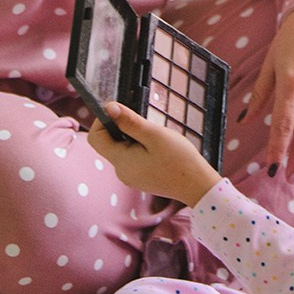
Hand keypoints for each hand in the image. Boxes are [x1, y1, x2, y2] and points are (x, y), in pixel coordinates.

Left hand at [88, 102, 219, 208]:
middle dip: (123, 128)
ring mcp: (130, 177)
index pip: (96, 138)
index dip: (103, 121)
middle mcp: (121, 172)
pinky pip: (132, 158)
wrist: (197, 186)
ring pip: (122, 149)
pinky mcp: (140, 178)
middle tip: (146, 126)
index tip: (122, 113)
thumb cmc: (179, 159)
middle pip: (109, 143)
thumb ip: (130, 121)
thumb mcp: (155, 135)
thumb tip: (108, 107)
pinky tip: (159, 149)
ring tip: (156, 138)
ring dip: (134, 138)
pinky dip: (140, 148)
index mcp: (121, 161)